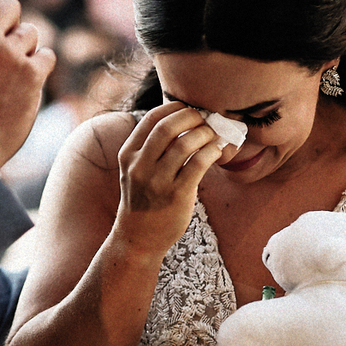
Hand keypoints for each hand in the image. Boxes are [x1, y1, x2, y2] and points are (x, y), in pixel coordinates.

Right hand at [0, 0, 54, 165]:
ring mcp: (10, 53)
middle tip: (4, 49)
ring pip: (31, 32)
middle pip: (11, 5)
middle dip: (10, 24)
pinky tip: (29, 84)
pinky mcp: (32, 74)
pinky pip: (47, 56)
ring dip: (26, 50)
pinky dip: (41, 68)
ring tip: (12, 75)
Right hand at [112, 103, 225, 253]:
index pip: (152, 118)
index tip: (190, 110)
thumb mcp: (134, 170)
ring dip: (205, 134)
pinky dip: (212, 152)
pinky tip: (217, 152)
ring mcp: (157, 181)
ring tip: (214, 136)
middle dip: (192, 117)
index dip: (175, 108)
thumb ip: (150, 147)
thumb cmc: (143, 199)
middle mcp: (140, 165)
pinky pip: (198, 164)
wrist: (138, 237)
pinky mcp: (177, 195)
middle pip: (168, 127)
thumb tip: (183, 119)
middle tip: (206, 120)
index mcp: (128, 154)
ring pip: (185, 144)